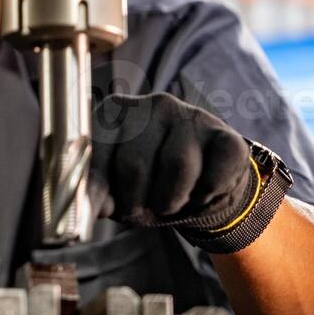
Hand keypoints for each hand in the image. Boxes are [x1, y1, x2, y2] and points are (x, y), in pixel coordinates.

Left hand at [88, 92, 254, 230]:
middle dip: (135, 200)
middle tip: (140, 208)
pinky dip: (207, 195)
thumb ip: (97, 192)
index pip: (95, 149)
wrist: (202, 189)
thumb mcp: (116, 189)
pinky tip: (201, 192)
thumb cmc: (149, 184)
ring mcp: (192, 115)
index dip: (95, 187)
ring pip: (177, 166)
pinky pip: (215, 175)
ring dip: (171, 200)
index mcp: (116, 110)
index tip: (99, 210)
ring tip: (169, 201)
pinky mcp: (227, 135)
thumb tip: (87, 206)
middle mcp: (153, 104)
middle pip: (134, 162)